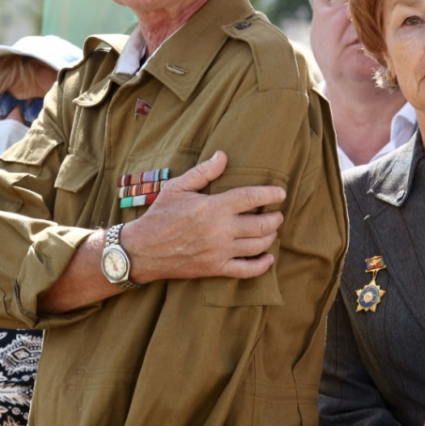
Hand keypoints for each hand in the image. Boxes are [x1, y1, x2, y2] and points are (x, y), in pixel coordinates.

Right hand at [121, 151, 284, 282]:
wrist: (143, 250)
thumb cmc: (160, 215)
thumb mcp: (177, 187)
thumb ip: (203, 172)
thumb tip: (223, 156)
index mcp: (213, 206)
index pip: (251, 197)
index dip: (270, 194)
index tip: (280, 193)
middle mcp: (221, 230)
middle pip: (262, 224)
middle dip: (275, 218)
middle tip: (277, 213)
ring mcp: (220, 251)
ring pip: (258, 245)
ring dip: (271, 237)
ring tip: (272, 230)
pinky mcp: (216, 268)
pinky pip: (247, 270)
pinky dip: (262, 265)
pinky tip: (268, 258)